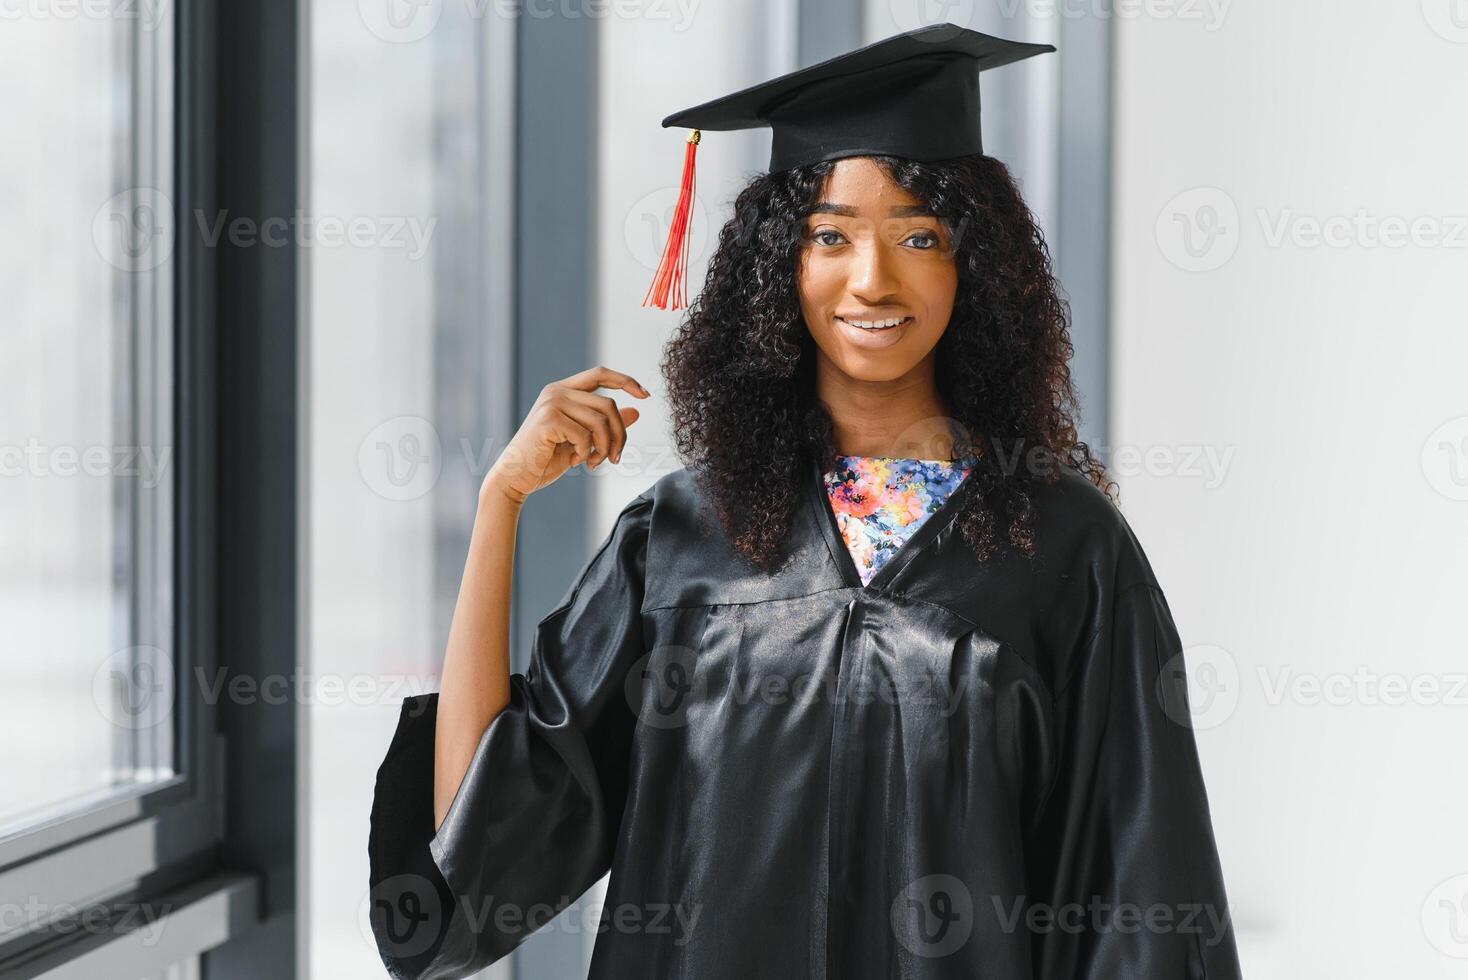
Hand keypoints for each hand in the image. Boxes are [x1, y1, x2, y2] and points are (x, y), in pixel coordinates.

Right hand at [482, 366, 649, 505]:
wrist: (516, 477)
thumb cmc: (546, 459)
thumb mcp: (582, 440)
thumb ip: (605, 424)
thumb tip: (635, 412)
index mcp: (563, 391)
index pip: (600, 374)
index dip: (625, 381)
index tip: (646, 395)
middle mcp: (556, 391)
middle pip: (607, 404)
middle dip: (619, 434)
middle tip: (616, 458)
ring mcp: (551, 404)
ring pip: (600, 421)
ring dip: (605, 448)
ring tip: (595, 462)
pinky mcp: (548, 420)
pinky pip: (585, 435)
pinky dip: (587, 453)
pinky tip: (575, 461)